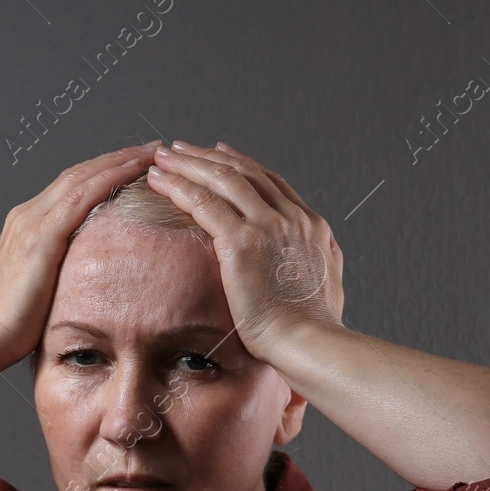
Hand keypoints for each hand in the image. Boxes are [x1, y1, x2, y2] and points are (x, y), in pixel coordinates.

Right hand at [0, 140, 161, 363]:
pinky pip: (81, 197)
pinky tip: (134, 171)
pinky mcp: (40, 238)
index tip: (136, 165)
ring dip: (120, 160)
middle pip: (79, 173)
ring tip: (153, 152)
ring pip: (83, 177)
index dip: (104, 171)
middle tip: (153, 148)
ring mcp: (32, 223)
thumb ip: (60, 276)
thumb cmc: (9, 329)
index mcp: (27, 226)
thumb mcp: (40, 292)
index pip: (71, 187)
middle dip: (117, 157)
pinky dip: (109, 179)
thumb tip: (91, 282)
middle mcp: (27, 216)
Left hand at [145, 140, 343, 355]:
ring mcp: (267, 226)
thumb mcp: (329, 283)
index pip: (269, 182)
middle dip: (207, 156)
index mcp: (310, 225)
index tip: (219, 154)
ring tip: (162, 158)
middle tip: (181, 148)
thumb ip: (325, 259)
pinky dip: (178, 186)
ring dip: (188, 164)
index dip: (241, 164)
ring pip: (221, 179)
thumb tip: (325, 251)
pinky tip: (159, 180)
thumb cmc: (314, 327)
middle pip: (243, 171)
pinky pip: (203, 202)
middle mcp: (290, 217)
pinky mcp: (242, 242)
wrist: (309, 342)